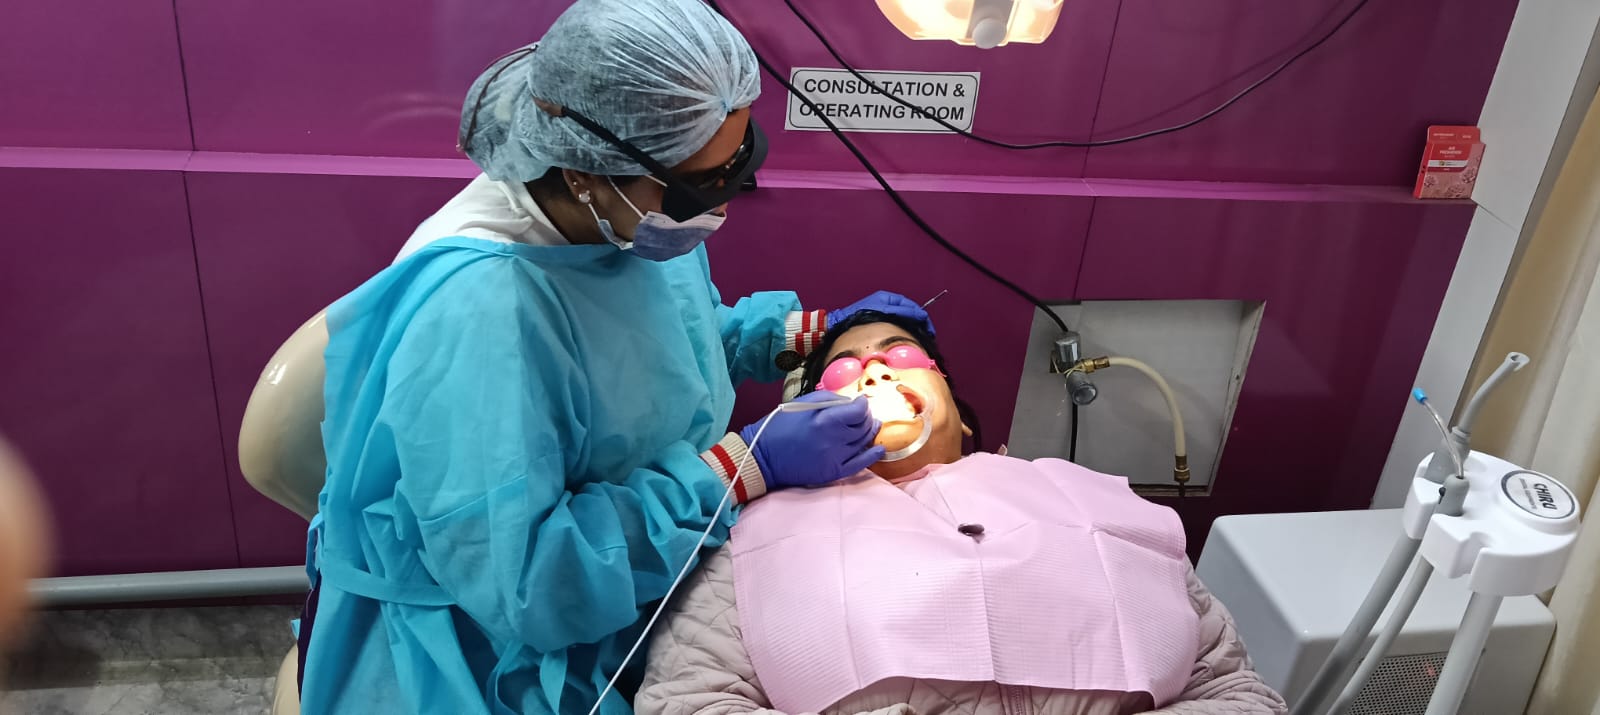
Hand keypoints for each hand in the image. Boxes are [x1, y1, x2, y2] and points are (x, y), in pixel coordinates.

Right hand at [739, 392, 884, 489]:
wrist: (763, 457)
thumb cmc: (780, 426)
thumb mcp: (803, 402)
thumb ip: (831, 399)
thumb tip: (854, 402)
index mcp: (825, 420)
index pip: (859, 410)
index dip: (862, 404)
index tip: (859, 402)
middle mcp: (833, 440)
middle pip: (864, 425)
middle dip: (866, 417)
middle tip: (861, 414)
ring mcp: (835, 458)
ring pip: (864, 442)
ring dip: (869, 432)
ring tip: (870, 425)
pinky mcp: (833, 472)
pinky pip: (861, 464)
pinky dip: (873, 455)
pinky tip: (879, 448)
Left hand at [828, 291, 934, 334]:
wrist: (840, 324)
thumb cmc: (859, 315)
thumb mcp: (884, 311)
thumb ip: (902, 312)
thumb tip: (920, 315)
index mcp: (887, 298)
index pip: (910, 306)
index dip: (921, 316)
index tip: (928, 327)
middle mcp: (887, 304)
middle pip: (909, 313)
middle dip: (920, 323)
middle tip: (928, 335)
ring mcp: (884, 314)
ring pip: (905, 320)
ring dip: (914, 328)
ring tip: (921, 338)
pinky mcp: (880, 323)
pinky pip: (897, 325)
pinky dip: (905, 331)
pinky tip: (908, 339)